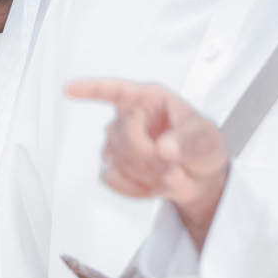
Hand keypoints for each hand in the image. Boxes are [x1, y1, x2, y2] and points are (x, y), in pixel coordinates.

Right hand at [67, 78, 229, 246]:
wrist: (200, 177)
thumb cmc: (202, 147)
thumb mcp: (207, 138)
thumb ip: (190, 141)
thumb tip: (165, 147)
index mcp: (150, 99)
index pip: (116, 91)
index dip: (91, 89)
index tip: (69, 89)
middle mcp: (130, 118)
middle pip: (120, 136)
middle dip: (148, 156)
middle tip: (173, 164)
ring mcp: (119, 144)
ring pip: (115, 160)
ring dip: (146, 174)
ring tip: (170, 174)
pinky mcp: (115, 168)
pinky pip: (111, 180)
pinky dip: (135, 188)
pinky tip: (153, 186)